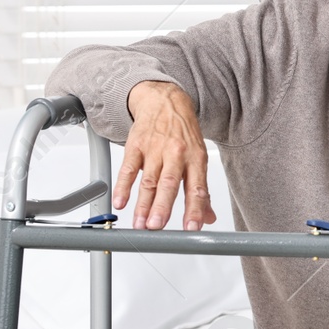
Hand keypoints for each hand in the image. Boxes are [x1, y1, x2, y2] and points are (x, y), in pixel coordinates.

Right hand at [119, 81, 216, 230]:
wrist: (165, 101)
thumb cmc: (183, 132)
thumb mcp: (198, 157)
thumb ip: (201, 190)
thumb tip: (207, 218)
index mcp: (196, 159)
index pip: (197, 188)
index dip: (195, 209)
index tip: (192, 228)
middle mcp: (176, 154)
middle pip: (169, 184)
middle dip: (162, 207)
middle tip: (157, 227)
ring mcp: (155, 149)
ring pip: (148, 181)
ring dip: (143, 204)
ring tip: (140, 223)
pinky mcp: (136, 145)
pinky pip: (128, 168)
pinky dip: (123, 186)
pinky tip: (120, 201)